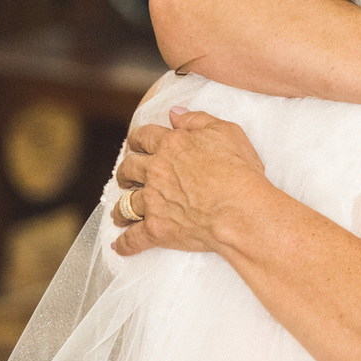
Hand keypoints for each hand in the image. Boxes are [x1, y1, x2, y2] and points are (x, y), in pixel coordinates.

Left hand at [111, 108, 272, 255]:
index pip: (144, 136)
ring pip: (125, 204)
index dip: (138, 139)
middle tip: (126, 177)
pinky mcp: (156, 229)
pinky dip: (125, 244)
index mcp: (171, 145)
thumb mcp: (226, 132)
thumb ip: (198, 119)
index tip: (136, 144)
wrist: (241, 210)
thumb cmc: (239, 171)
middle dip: (125, 172)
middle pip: (128, 168)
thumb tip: (174, 113)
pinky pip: (133, 238)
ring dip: (120, 208)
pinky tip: (119, 247)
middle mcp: (156, 171)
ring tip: (120, 213)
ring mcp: (153, 201)